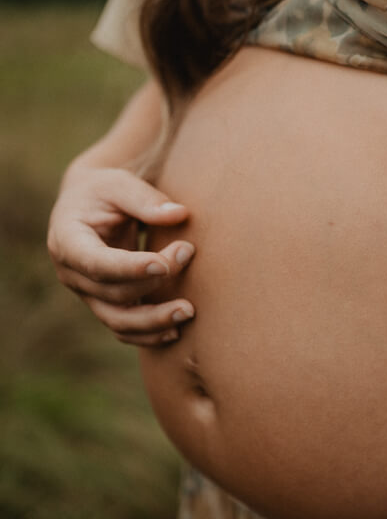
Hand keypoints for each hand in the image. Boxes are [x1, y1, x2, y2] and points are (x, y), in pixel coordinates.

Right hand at [48, 166, 195, 345]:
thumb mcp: (118, 183)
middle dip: (154, 280)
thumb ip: (145, 198)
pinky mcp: (105, 304)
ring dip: (154, 320)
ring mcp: (88, 294)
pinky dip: (149, 334)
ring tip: (188, 311)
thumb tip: (179, 215)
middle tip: (187, 252)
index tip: (164, 264)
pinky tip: (176, 331)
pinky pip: (124, 329)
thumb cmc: (103, 191)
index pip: (96, 263)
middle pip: (113, 292)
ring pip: (118, 321)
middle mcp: (72, 275)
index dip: (129, 268)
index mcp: (67, 242)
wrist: (89, 206)